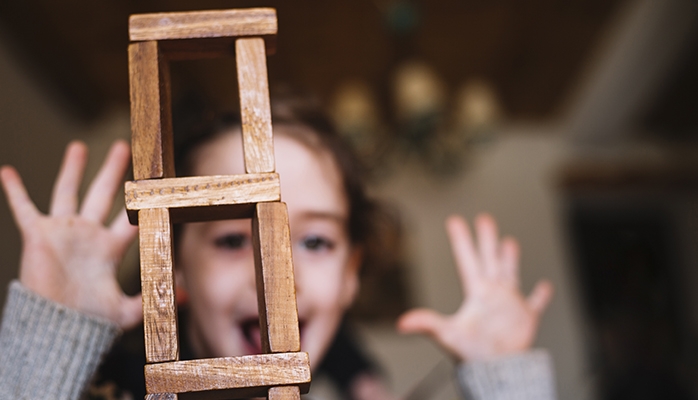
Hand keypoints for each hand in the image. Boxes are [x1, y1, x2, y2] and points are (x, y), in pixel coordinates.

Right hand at [0, 140, 141, 329]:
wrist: (55, 328)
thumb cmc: (89, 322)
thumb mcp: (126, 311)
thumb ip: (153, 299)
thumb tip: (186, 294)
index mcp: (110, 249)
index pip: (131, 218)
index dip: (145, 203)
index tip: (156, 183)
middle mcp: (88, 235)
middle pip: (103, 194)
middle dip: (113, 171)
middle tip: (123, 146)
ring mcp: (63, 233)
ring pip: (68, 192)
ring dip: (72, 169)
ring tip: (79, 146)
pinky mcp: (38, 237)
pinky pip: (23, 209)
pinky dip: (15, 191)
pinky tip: (8, 171)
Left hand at [397, 214, 552, 361]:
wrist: (499, 372)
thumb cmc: (473, 355)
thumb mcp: (448, 335)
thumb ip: (427, 324)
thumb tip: (401, 323)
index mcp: (476, 292)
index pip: (467, 260)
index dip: (461, 240)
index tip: (454, 220)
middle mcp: (492, 293)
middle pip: (488, 259)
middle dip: (486, 238)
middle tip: (484, 218)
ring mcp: (509, 305)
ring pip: (510, 273)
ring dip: (509, 258)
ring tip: (508, 242)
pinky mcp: (526, 318)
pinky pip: (536, 303)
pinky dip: (542, 295)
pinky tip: (546, 285)